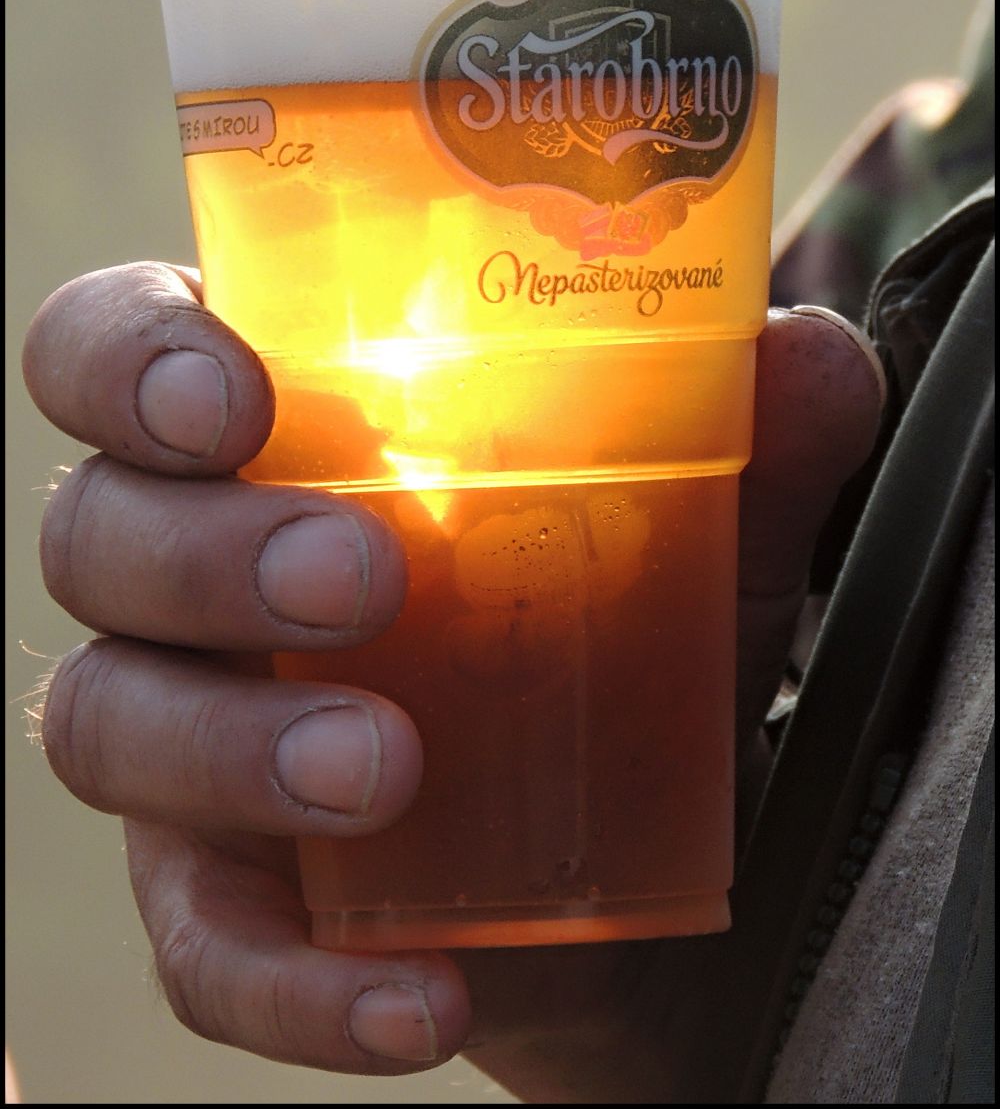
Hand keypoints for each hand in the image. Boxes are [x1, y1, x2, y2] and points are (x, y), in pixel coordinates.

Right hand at [22, 264, 883, 1097]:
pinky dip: (288, 979)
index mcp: (271, 437)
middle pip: (98, 534)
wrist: (627, 853)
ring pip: (107, 721)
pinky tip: (416, 994)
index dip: (126, 362)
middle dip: (206, 551)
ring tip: (388, 770)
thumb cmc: (612, 628)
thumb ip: (746, 434)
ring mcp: (188, 734)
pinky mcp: (225, 892)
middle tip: (362, 579)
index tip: (231, 399)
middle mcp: (191, 574)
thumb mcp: (691, 524)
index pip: (112, 353)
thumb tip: (809, 354)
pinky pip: (198, 942)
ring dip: (230, 748)